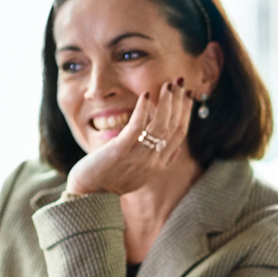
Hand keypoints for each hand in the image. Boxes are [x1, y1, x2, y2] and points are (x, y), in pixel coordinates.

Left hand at [66, 78, 193, 195]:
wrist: (89, 194)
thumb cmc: (111, 182)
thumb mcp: (142, 175)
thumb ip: (160, 162)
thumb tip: (176, 150)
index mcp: (159, 164)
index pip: (179, 134)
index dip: (186, 112)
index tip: (188, 95)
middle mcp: (153, 160)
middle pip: (173, 127)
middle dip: (179, 102)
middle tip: (181, 82)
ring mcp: (138, 156)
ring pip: (160, 125)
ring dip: (166, 102)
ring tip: (168, 85)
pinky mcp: (121, 151)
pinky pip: (137, 126)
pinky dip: (143, 109)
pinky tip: (146, 94)